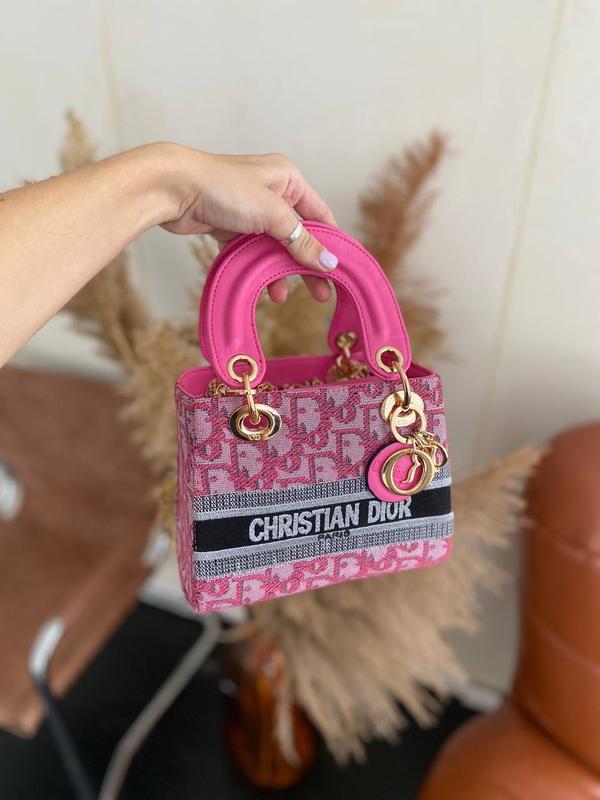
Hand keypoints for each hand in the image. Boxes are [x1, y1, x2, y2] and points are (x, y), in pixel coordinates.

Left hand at [159, 146, 337, 302]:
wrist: (173, 189)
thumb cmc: (223, 188)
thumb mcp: (272, 214)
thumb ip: (301, 241)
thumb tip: (329, 262)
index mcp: (287, 178)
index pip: (319, 215)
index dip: (329, 243)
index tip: (339, 270)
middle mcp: (271, 191)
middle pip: (297, 234)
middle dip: (304, 264)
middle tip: (318, 293)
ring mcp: (249, 209)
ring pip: (272, 246)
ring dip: (278, 271)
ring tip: (281, 296)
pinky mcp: (229, 225)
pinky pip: (250, 251)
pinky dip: (256, 268)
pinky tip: (261, 287)